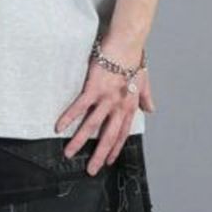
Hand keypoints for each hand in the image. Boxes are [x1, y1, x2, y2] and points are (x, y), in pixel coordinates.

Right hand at [54, 44, 155, 173]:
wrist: (128, 42)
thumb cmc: (134, 58)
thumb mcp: (144, 79)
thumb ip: (146, 96)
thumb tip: (151, 109)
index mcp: (130, 105)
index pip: (122, 133)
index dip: (115, 148)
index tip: (108, 162)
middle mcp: (119, 105)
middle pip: (108, 136)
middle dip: (99, 155)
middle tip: (90, 170)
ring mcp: (106, 98)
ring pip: (92, 125)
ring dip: (79, 140)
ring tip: (68, 153)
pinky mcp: (94, 88)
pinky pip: (80, 107)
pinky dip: (69, 117)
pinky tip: (59, 127)